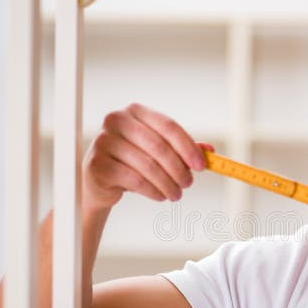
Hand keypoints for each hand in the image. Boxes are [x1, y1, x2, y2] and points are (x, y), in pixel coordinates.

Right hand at [82, 103, 213, 210]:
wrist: (99, 181)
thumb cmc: (132, 162)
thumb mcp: (158, 152)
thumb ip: (182, 148)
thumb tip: (210, 150)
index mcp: (135, 111)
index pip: (168, 126)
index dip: (188, 147)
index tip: (202, 166)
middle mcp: (116, 121)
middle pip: (159, 146)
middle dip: (179, 169)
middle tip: (188, 184)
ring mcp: (103, 142)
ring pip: (148, 166)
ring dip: (168, 184)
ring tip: (176, 194)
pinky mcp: (97, 164)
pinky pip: (135, 180)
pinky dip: (153, 191)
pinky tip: (160, 196)